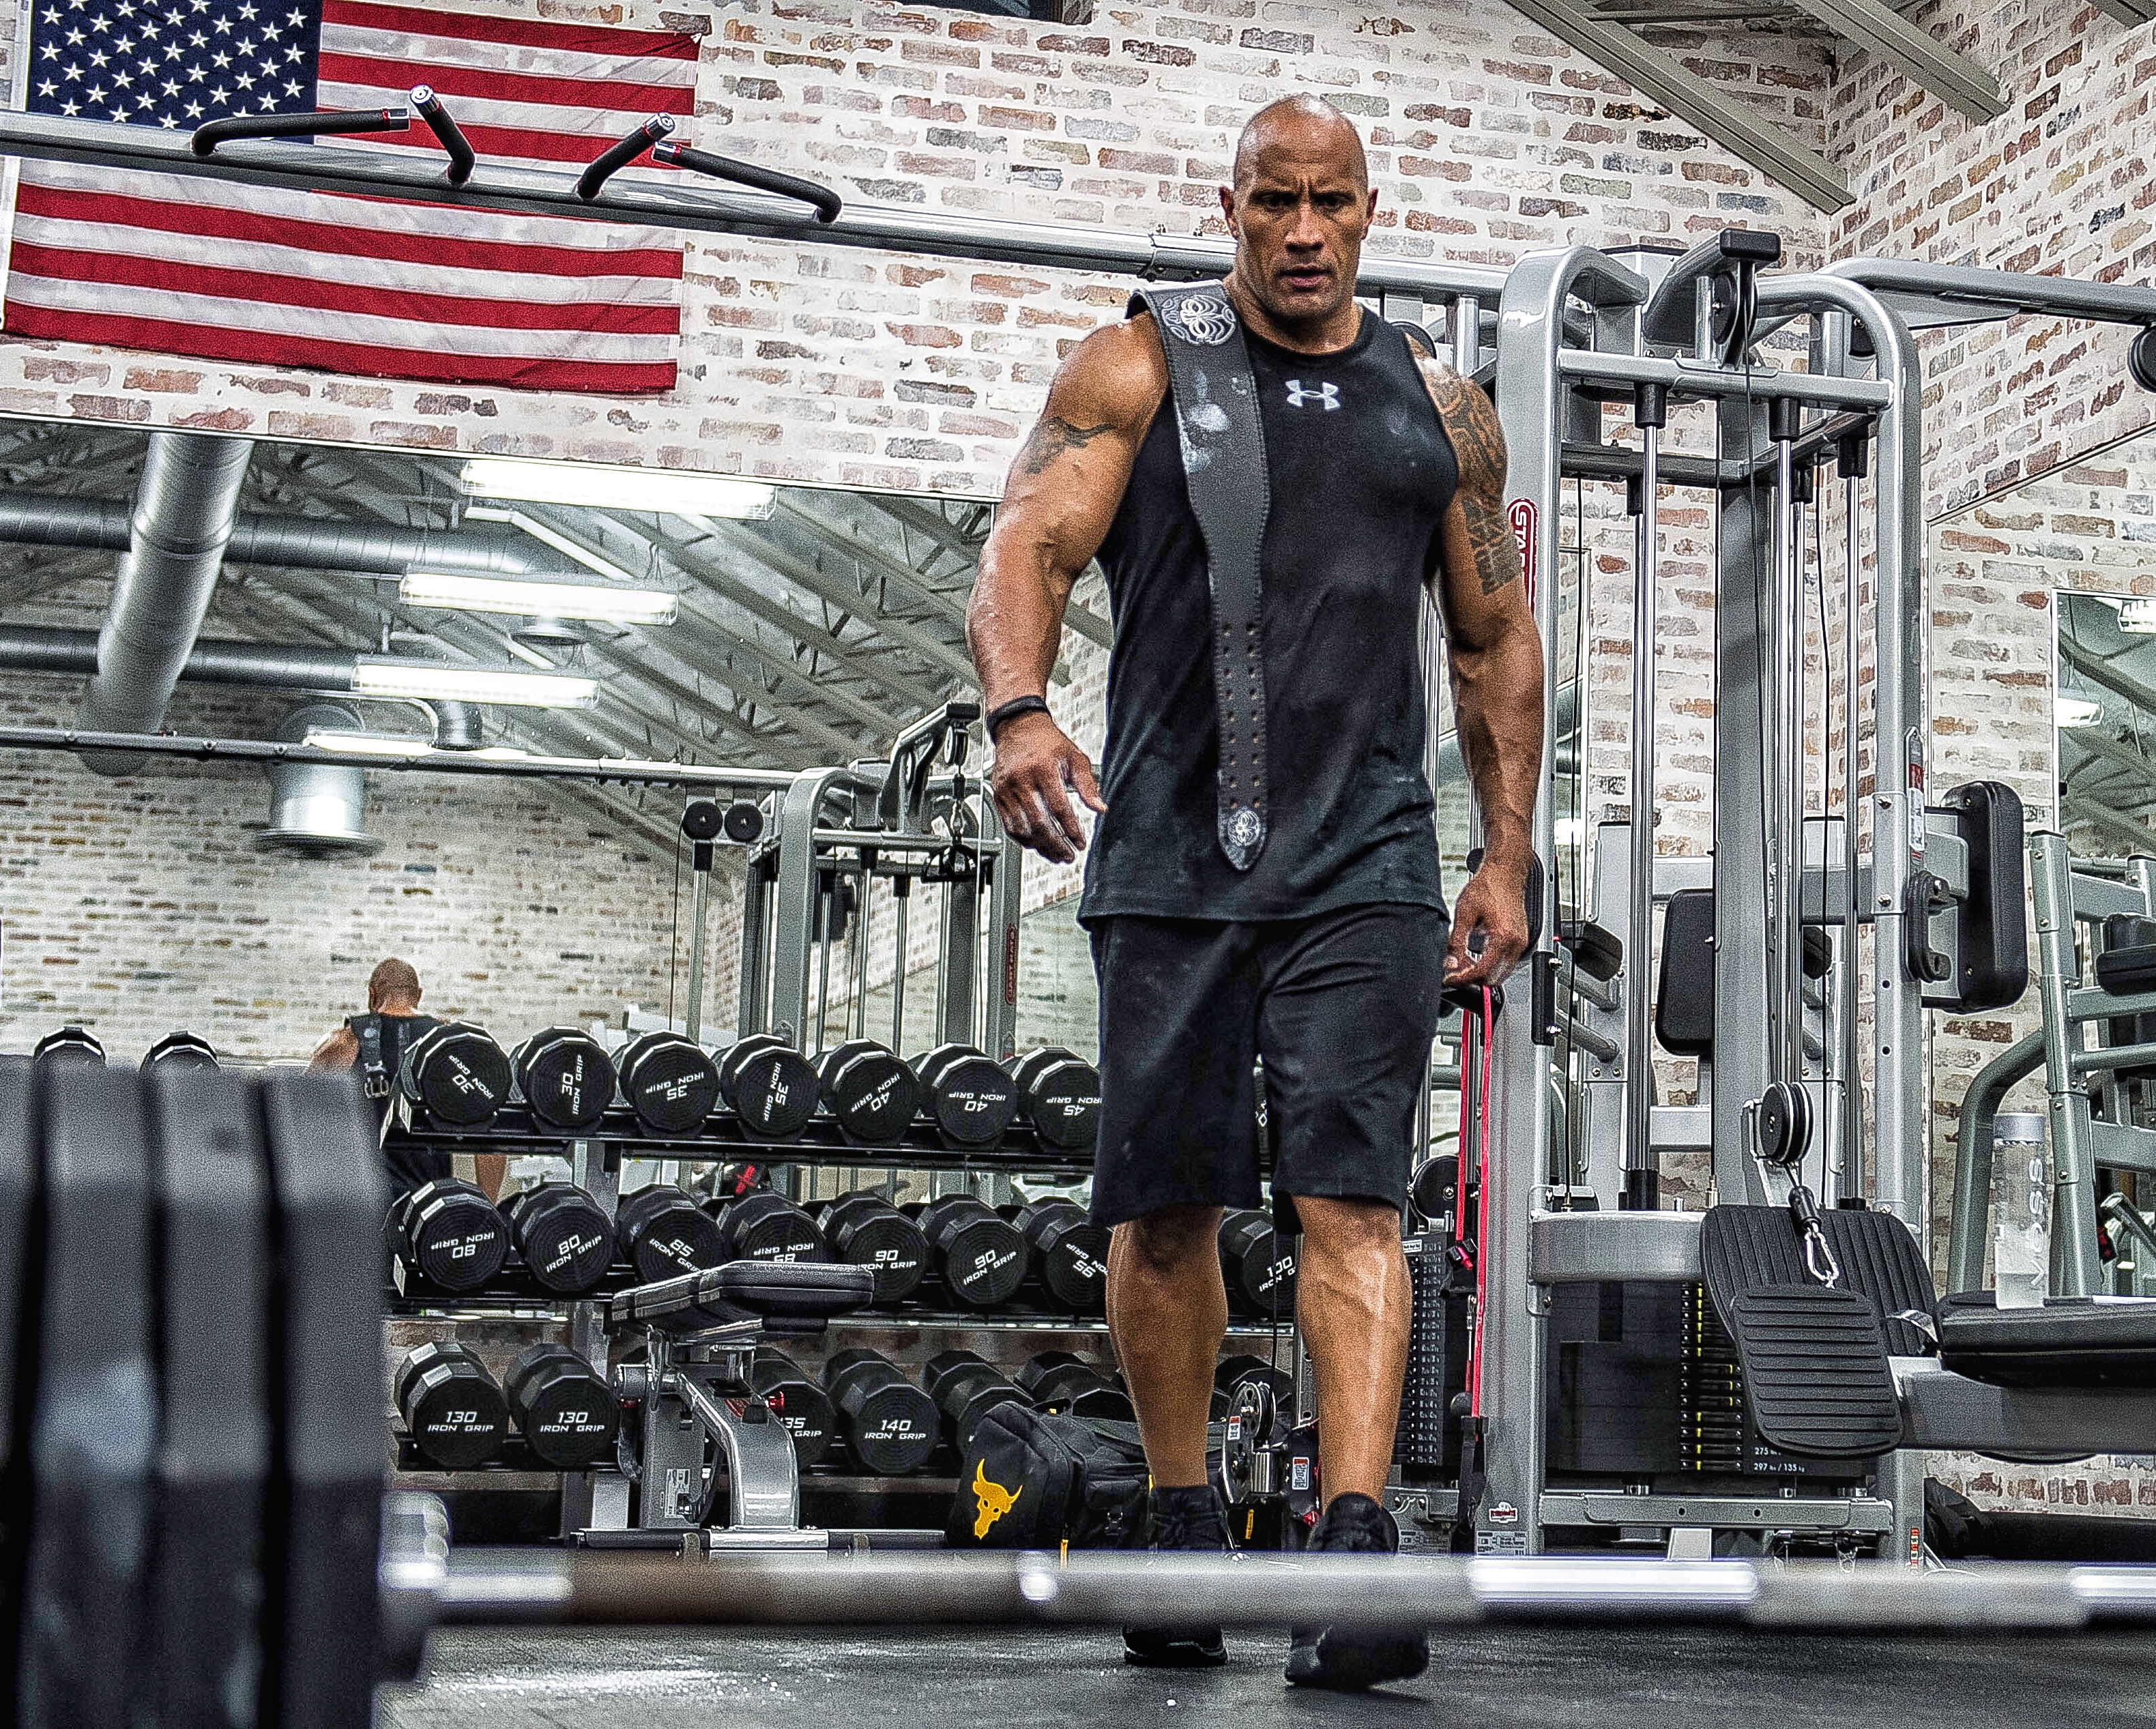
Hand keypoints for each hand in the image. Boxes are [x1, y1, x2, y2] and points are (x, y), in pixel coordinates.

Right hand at [989, 710, 1105, 862]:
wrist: (1018, 728)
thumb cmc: (1047, 742)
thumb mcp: (1074, 757)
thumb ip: (1087, 784)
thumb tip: (1099, 808)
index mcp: (1042, 770)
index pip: (1059, 808)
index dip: (1071, 830)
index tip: (1080, 842)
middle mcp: (1022, 780)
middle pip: (1039, 823)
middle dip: (1056, 844)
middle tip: (1068, 855)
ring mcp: (1007, 790)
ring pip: (1023, 828)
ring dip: (1040, 846)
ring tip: (1055, 855)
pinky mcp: (998, 796)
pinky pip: (1009, 825)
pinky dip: (1023, 839)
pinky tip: (1036, 845)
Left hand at [1445, 857, 1530, 988]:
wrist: (1505, 872)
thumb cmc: (1488, 886)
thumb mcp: (1464, 913)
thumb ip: (1456, 941)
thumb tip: (1450, 963)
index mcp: (1504, 937)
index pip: (1482, 971)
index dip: (1463, 978)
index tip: (1451, 978)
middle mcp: (1516, 943)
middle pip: (1494, 978)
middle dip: (1473, 978)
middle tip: (1455, 971)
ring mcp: (1521, 942)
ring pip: (1501, 971)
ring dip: (1482, 971)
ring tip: (1463, 961)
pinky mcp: (1520, 939)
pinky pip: (1506, 961)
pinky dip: (1491, 963)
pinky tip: (1475, 954)